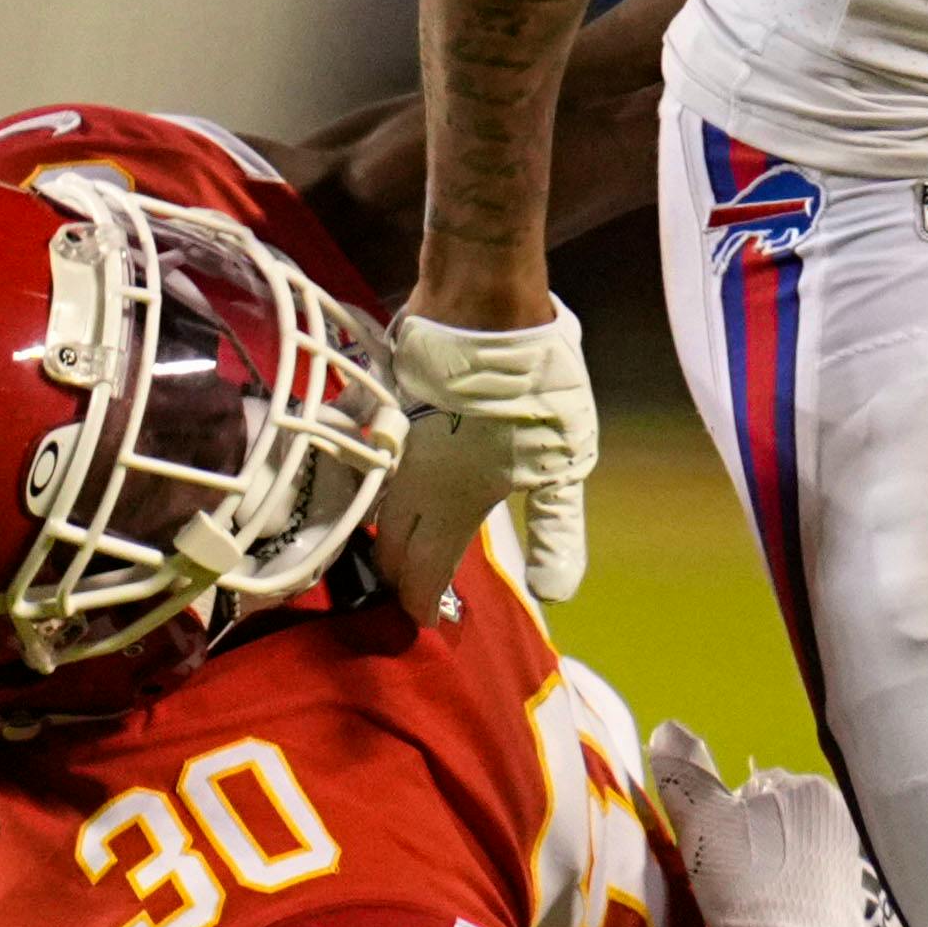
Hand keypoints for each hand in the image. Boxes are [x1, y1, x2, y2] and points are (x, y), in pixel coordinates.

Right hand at [375, 304, 597, 602]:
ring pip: (373, 503)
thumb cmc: (533, 386)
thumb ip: (556, 528)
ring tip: (396, 544)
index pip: (426, 573)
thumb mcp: (564, 462)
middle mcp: (410, 485)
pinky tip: (375, 478)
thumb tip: (553, 594)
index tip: (429, 621)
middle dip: (399, 575)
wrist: (483, 306)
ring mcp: (388, 444)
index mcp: (454, 505)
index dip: (423, 602)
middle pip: (391, 545)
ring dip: (382, 531)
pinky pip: (362, 455)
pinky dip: (366, 477)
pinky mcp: (376, 407)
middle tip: (411, 588)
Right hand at [644, 724, 895, 926]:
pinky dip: (802, 907)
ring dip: (781, 877)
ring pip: (803, 861)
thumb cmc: (749, 886)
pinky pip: (821, 898)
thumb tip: (668, 727)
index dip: (729, 818)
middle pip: (784, 824)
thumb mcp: (702, 824)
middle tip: (733, 883)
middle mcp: (845, 821)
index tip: (717, 852)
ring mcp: (860, 869)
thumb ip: (685, 775)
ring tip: (757, 911)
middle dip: (760, 845)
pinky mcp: (865, 913)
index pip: (758, 788)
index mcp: (812, 790)